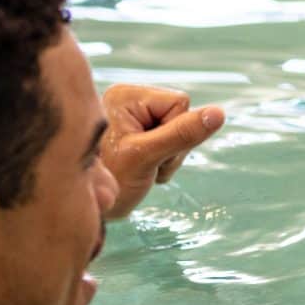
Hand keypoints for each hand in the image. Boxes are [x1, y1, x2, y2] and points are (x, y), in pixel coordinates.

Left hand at [101, 84, 224, 219]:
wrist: (86, 207)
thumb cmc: (110, 182)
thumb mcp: (147, 157)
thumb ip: (183, 134)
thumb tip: (218, 113)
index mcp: (126, 96)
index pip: (180, 103)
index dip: (176, 132)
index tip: (149, 152)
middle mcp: (128, 100)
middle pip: (180, 117)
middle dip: (171, 147)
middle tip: (145, 165)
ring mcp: (132, 117)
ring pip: (178, 132)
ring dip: (167, 157)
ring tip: (142, 169)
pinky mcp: (136, 132)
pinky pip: (169, 141)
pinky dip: (162, 160)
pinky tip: (142, 169)